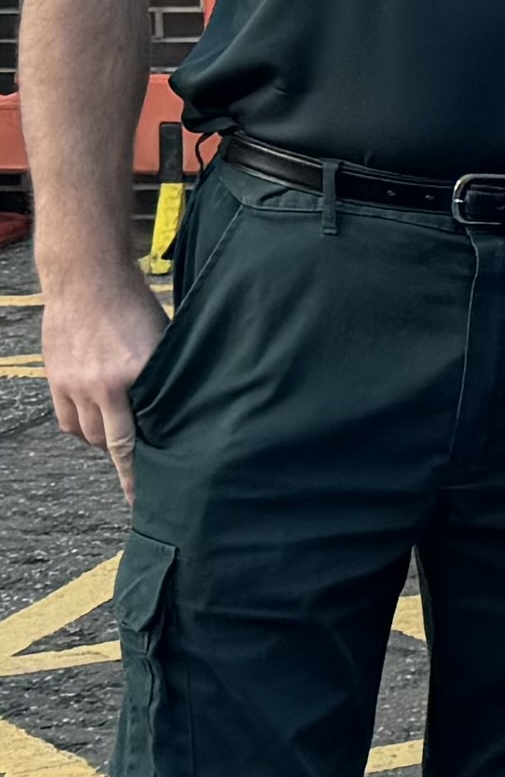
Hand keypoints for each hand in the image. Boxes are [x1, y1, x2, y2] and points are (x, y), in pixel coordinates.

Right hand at [40, 256, 166, 500]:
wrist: (86, 277)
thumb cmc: (134, 305)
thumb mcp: (161, 341)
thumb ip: (162, 379)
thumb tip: (176, 412)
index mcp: (135, 377)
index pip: (136, 440)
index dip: (137, 474)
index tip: (142, 499)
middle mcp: (102, 387)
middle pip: (110, 444)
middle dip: (125, 464)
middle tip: (137, 480)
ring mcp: (74, 384)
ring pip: (86, 435)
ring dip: (103, 441)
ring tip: (120, 438)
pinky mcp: (56, 379)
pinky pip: (67, 420)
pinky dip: (82, 427)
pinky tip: (97, 422)